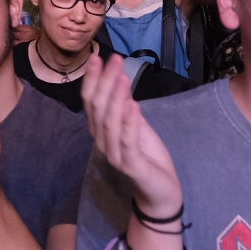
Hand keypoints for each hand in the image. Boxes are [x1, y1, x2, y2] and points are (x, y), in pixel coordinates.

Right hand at [81, 54, 181, 215]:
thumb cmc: (147, 157)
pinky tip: (133, 105)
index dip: (93, 79)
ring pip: (110, 122)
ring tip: (122, 77)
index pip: (91, 101)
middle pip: (98, 108)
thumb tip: (118, 79)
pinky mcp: (130, 165)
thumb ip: (125, 106)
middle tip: (115, 60)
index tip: (98, 57)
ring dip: (116, 97)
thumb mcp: (136, 125)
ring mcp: (115, 154)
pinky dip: (129, 122)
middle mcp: (102, 141)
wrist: (160, 192)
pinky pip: (127, 141)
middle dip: (105, 81)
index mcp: (101, 130)